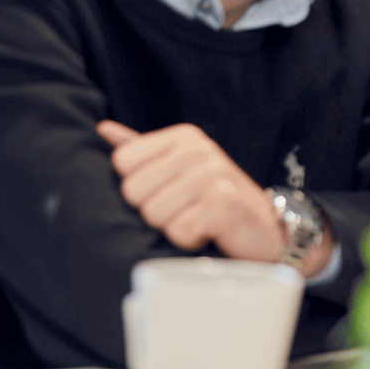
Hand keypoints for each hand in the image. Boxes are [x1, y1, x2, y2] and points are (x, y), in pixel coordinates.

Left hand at [98, 120, 328, 276]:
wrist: (267, 231)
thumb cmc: (216, 201)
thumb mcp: (180, 168)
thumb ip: (142, 149)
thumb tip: (102, 128)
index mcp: (185, 136)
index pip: (122, 162)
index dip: (139, 187)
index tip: (169, 191)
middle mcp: (200, 149)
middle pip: (133, 191)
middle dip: (154, 211)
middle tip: (185, 210)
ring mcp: (214, 174)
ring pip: (153, 214)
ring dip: (173, 227)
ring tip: (198, 220)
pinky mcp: (223, 204)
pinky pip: (178, 231)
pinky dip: (190, 240)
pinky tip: (210, 232)